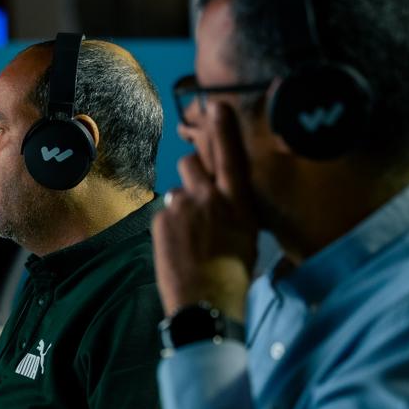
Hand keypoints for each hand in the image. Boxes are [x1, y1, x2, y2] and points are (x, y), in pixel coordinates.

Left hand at [154, 101, 257, 319]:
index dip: (223, 128)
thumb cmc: (233, 277)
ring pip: (178, 193)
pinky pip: (165, 214)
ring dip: (182, 206)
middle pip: (192, 162)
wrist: (204, 304)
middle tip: (198, 195)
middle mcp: (209, 198)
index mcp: (238, 203)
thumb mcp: (248, 238)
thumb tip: (226, 204)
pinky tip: (179, 249)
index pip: (231, 155)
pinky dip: (170, 227)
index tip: (217, 105)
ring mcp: (182, 207)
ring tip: (191, 237)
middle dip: (193, 171)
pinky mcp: (161, 221)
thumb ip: (235, 211)